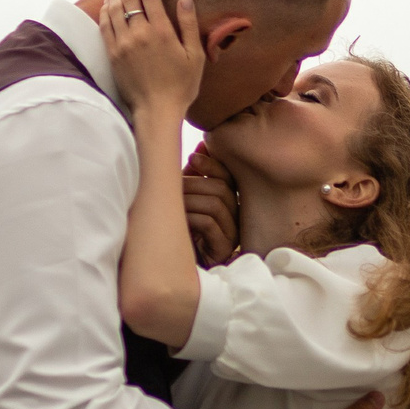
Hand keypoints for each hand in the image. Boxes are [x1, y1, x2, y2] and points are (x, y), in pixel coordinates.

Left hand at [98, 0, 204, 126]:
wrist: (156, 111)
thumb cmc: (181, 86)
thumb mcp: (195, 56)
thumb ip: (189, 25)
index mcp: (161, 32)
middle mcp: (139, 33)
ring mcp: (122, 43)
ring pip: (114, 8)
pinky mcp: (112, 54)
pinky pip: (105, 25)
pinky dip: (105, 10)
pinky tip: (108, 4)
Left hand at [184, 146, 238, 265]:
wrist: (173, 263)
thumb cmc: (178, 227)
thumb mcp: (186, 195)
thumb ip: (195, 173)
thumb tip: (202, 145)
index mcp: (228, 201)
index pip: (229, 177)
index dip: (213, 165)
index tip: (193, 159)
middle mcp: (236, 216)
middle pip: (222, 189)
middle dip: (195, 184)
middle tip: (173, 186)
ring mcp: (232, 234)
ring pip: (216, 204)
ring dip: (190, 201)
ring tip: (173, 205)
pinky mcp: (224, 248)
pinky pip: (209, 223)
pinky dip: (191, 217)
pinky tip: (179, 221)